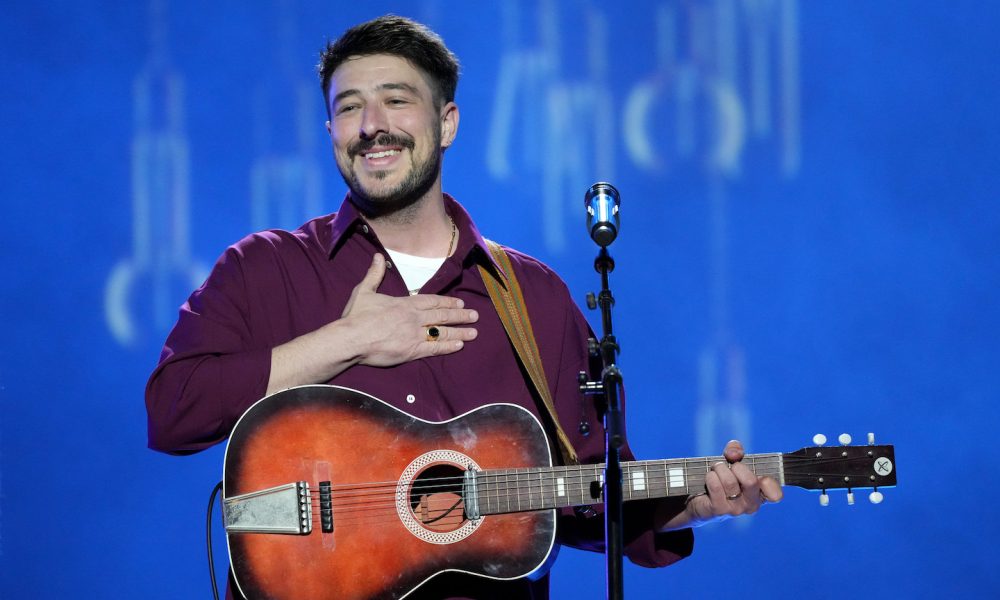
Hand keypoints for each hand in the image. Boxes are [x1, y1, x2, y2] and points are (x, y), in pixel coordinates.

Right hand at [338, 253, 478, 365]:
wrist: (350, 339)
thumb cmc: (356, 316)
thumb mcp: (364, 291)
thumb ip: (374, 274)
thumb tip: (377, 257)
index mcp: (404, 304)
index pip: (432, 301)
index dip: (448, 302)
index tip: (460, 302)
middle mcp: (413, 318)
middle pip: (442, 316)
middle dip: (460, 315)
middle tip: (475, 316)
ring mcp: (414, 335)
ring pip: (442, 332)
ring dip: (459, 331)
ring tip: (474, 332)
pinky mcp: (411, 351)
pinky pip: (434, 349)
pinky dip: (447, 347)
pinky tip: (459, 345)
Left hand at [665, 440, 782, 528]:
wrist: (701, 499)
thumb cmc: (722, 480)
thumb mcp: (732, 463)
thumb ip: (736, 452)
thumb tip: (734, 452)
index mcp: (760, 494)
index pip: (775, 494)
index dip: (769, 482)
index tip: (759, 475)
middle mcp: (751, 505)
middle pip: (751, 481)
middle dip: (737, 467)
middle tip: (730, 466)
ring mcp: (735, 510)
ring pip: (730, 482)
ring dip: (719, 469)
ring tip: (716, 470)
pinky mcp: (719, 510)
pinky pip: (715, 486)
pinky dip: (710, 476)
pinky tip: (709, 478)